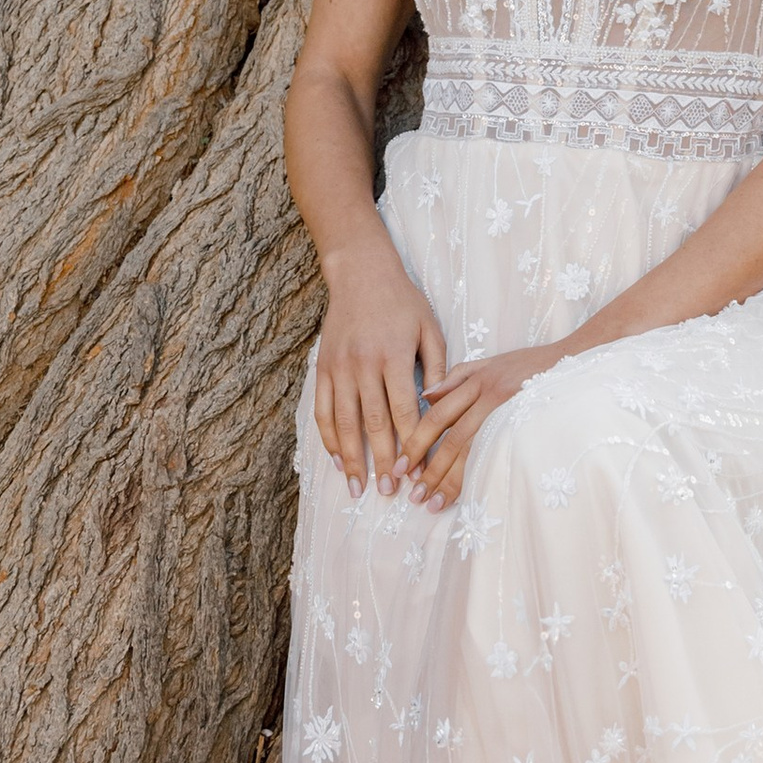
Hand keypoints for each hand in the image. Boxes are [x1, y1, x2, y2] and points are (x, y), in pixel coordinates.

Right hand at [314, 245, 446, 495]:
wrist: (360, 273)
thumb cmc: (403, 302)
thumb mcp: (429, 328)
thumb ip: (438, 368)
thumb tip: (439, 407)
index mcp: (394, 356)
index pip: (404, 410)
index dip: (411, 443)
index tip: (417, 470)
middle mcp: (363, 364)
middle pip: (372, 422)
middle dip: (381, 461)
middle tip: (389, 490)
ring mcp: (339, 367)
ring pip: (343, 421)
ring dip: (350, 457)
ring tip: (358, 486)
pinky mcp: (323, 368)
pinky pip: (323, 409)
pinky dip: (328, 437)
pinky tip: (337, 458)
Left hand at [394, 339, 571, 509]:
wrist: (573, 359)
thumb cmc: (530, 364)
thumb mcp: (490, 362)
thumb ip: (458, 377)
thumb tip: (426, 397)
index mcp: (474, 379)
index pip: (436, 415)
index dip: (416, 442)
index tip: (401, 467)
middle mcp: (486, 391)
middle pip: (449, 436)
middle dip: (428, 468)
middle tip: (413, 495)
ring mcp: (507, 406)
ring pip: (470, 447)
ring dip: (448, 478)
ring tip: (433, 503)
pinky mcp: (524, 419)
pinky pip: (496, 450)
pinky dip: (479, 472)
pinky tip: (468, 493)